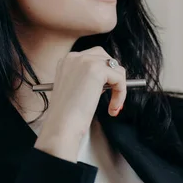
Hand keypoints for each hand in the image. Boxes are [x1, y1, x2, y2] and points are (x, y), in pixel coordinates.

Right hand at [34, 47, 125, 161]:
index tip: (104, 93)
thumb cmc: (66, 115)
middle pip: (106, 58)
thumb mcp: (74, 89)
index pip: (94, 58)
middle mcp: (75, 57)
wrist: (61, 125)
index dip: (104, 76)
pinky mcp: (97, 70)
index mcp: (67, 61)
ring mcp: (86, 61)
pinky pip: (120, 78)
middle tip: (112, 97)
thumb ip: (86, 78)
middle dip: (113, 77)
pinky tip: (113, 107)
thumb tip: (107, 79)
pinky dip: (121, 93)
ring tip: (113, 105)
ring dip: (119, 87)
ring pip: (116, 68)